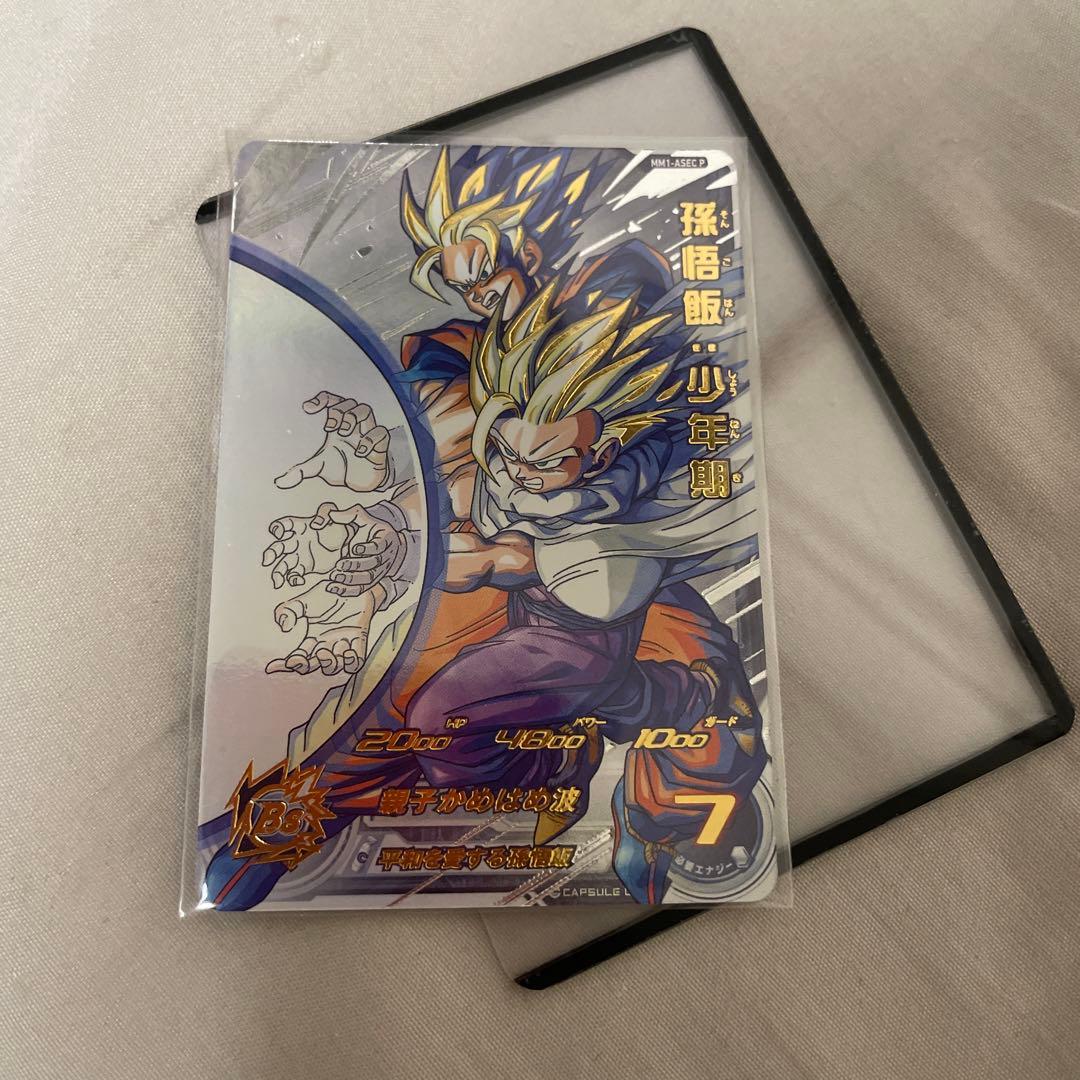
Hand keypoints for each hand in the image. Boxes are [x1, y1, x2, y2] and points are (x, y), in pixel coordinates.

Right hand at [261, 502, 350, 588]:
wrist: (348, 542)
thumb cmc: (337, 525)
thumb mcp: (334, 514)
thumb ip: (326, 514)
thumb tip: (316, 524)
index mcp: (301, 526)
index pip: (286, 524)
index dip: (279, 527)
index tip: (279, 533)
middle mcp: (295, 541)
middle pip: (279, 547)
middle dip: (271, 553)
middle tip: (267, 560)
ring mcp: (299, 555)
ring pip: (283, 564)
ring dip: (278, 573)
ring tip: (278, 582)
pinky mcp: (305, 567)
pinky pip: (294, 574)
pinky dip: (294, 579)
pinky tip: (299, 581)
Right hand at [266, 579, 376, 675]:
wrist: (352, 583)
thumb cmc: (328, 594)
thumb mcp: (302, 601)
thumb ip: (287, 611)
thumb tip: (285, 627)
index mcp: (311, 639)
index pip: (296, 658)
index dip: (283, 666)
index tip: (271, 667)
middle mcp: (325, 645)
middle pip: (313, 666)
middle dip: (308, 665)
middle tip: (313, 651)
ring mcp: (342, 645)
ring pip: (333, 667)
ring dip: (329, 663)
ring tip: (327, 651)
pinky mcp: (359, 641)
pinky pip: (355, 663)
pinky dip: (351, 663)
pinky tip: (348, 652)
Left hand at [274, 391, 391, 492]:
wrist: (361, 484)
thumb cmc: (342, 467)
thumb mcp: (319, 468)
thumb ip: (301, 472)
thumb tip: (280, 482)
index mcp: (337, 426)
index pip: (332, 401)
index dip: (322, 399)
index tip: (308, 408)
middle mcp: (353, 426)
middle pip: (350, 402)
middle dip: (339, 411)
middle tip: (330, 427)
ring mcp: (367, 435)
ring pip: (366, 410)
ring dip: (354, 417)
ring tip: (344, 434)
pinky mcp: (380, 447)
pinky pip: (381, 433)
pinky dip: (370, 440)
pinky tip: (361, 452)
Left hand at [321, 505, 406, 596]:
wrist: (388, 544)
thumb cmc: (373, 529)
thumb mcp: (363, 517)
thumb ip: (347, 515)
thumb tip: (330, 516)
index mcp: (386, 538)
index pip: (380, 545)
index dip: (369, 548)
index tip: (355, 548)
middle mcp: (386, 556)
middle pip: (373, 565)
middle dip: (356, 565)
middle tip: (339, 564)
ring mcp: (380, 570)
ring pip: (368, 579)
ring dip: (351, 580)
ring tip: (335, 576)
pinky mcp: (372, 581)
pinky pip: (361, 589)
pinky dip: (347, 591)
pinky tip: (333, 587)